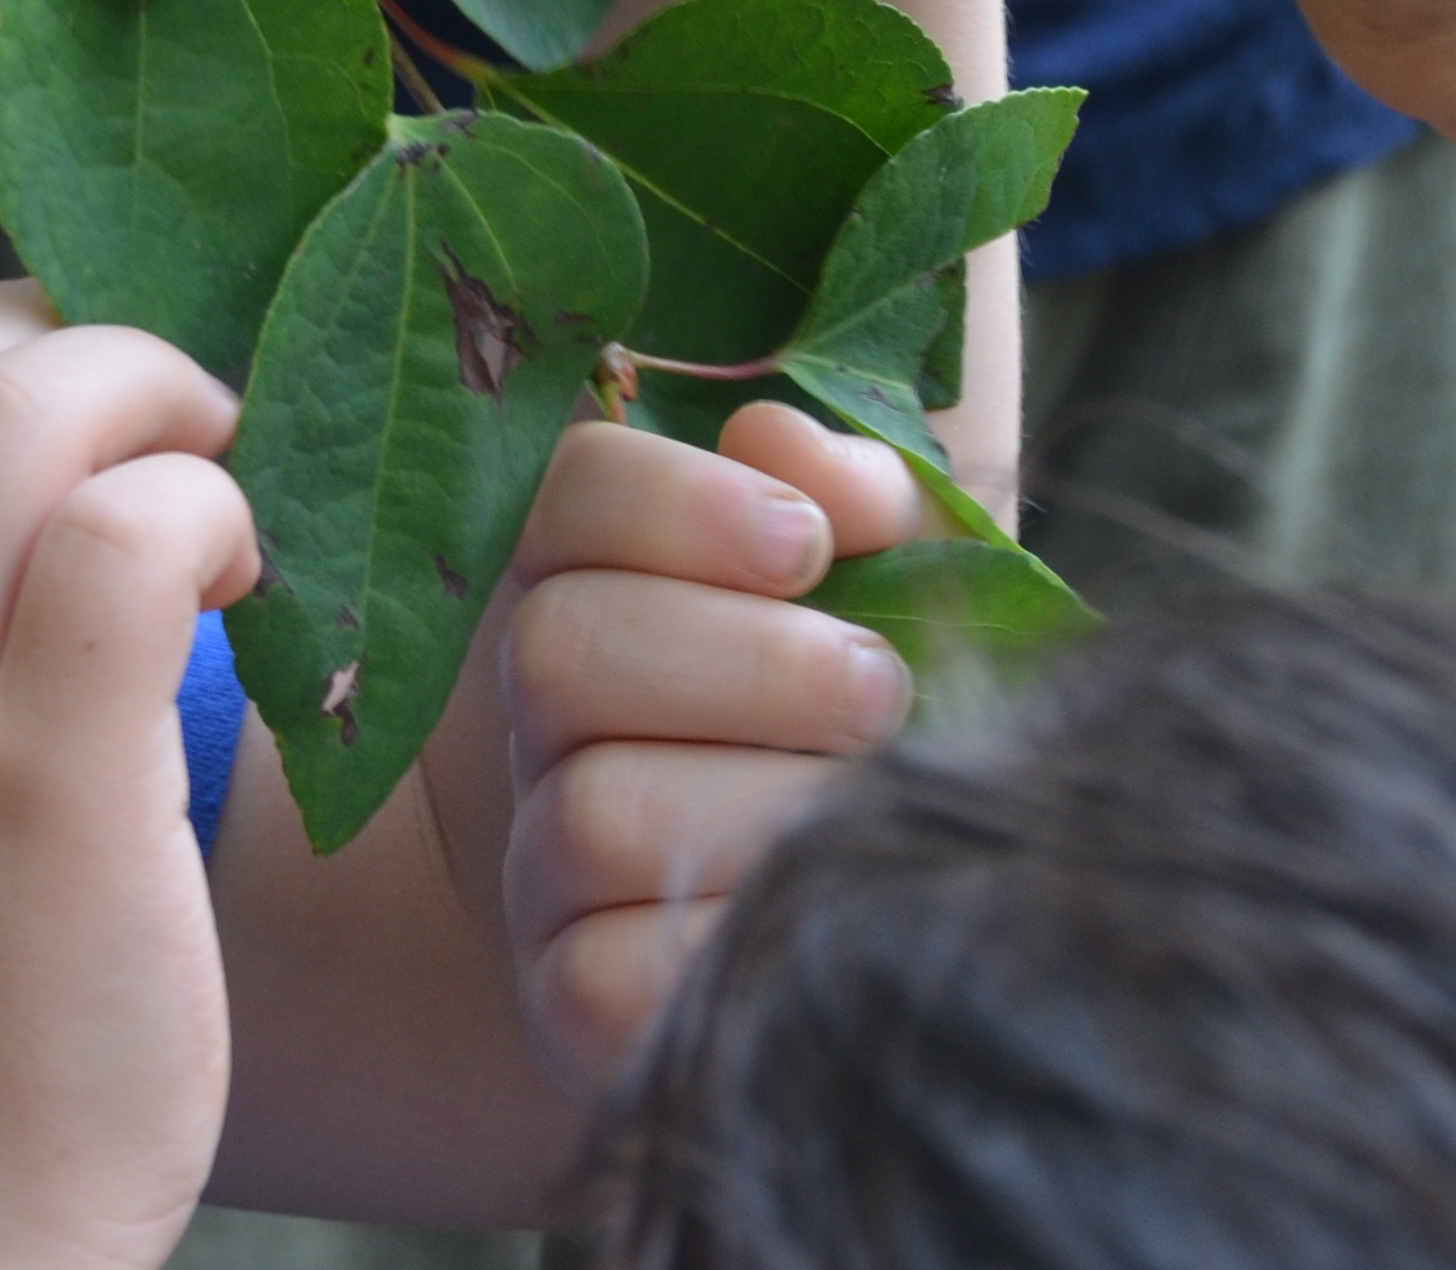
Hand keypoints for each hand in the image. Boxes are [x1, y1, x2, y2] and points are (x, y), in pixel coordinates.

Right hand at [494, 402, 920, 1088]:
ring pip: (589, 815)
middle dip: (741, 660)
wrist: (882, 921)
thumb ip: (867, 501)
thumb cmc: (896, 725)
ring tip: (871, 818)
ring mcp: (546, 865)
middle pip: (557, 650)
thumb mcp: (909, 591)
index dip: (671, 504)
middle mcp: (548, 722)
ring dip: (754, 810)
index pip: (566, 498)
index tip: (805, 542)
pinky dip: (717, 949)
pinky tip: (817, 927)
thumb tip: (787, 452)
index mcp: (607, 585)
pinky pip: (600, 980)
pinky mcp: (572, 1003)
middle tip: (879, 689)